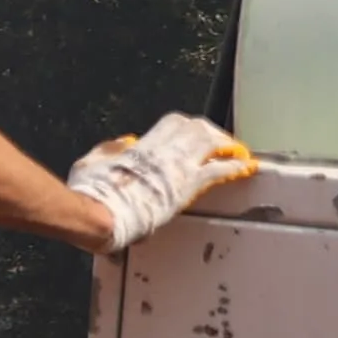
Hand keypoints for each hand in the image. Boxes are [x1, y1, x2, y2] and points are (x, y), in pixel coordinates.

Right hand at [65, 112, 251, 253]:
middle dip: (213, 133)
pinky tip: (246, 169)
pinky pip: (219, 170)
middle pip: (198, 128)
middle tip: (223, 142)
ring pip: (211, 142)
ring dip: (227, 146)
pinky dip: (235, 167)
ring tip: (238, 153)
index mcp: (142, 146)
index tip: (196, 132)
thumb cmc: (91, 193)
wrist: (98, 214)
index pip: (174, 124)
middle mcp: (163, 150)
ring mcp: (176, 166)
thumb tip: (122, 142)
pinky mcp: (187, 185)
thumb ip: (108, 150)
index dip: (189, 127)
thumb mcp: (91, 163)